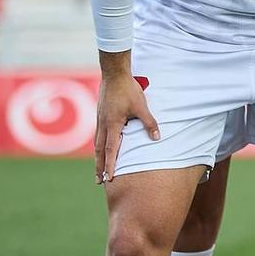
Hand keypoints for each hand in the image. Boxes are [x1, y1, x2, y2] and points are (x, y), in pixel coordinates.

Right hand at [94, 66, 157, 183]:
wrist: (113, 74)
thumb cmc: (128, 90)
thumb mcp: (141, 106)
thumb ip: (149, 123)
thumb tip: (157, 138)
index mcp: (113, 125)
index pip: (111, 150)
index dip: (110, 165)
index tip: (108, 178)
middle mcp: (103, 125)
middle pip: (100, 151)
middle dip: (99, 167)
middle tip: (98, 181)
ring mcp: (99, 120)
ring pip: (97, 144)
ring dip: (98, 158)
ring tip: (98, 170)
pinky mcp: (100, 116)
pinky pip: (98, 136)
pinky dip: (98, 147)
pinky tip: (100, 151)